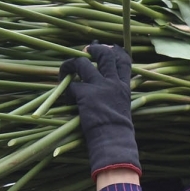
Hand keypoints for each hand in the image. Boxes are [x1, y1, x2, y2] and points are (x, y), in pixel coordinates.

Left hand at [60, 44, 140, 178]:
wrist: (113, 141)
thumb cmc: (118, 133)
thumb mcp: (123, 110)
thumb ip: (116, 97)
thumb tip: (108, 93)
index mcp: (124, 87)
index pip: (124, 61)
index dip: (115, 52)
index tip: (109, 48)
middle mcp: (113, 83)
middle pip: (105, 55)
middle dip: (94, 49)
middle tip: (86, 51)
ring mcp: (99, 87)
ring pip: (83, 63)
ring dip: (72, 64)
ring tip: (66, 69)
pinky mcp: (85, 94)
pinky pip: (71, 85)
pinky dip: (65, 90)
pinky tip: (65, 97)